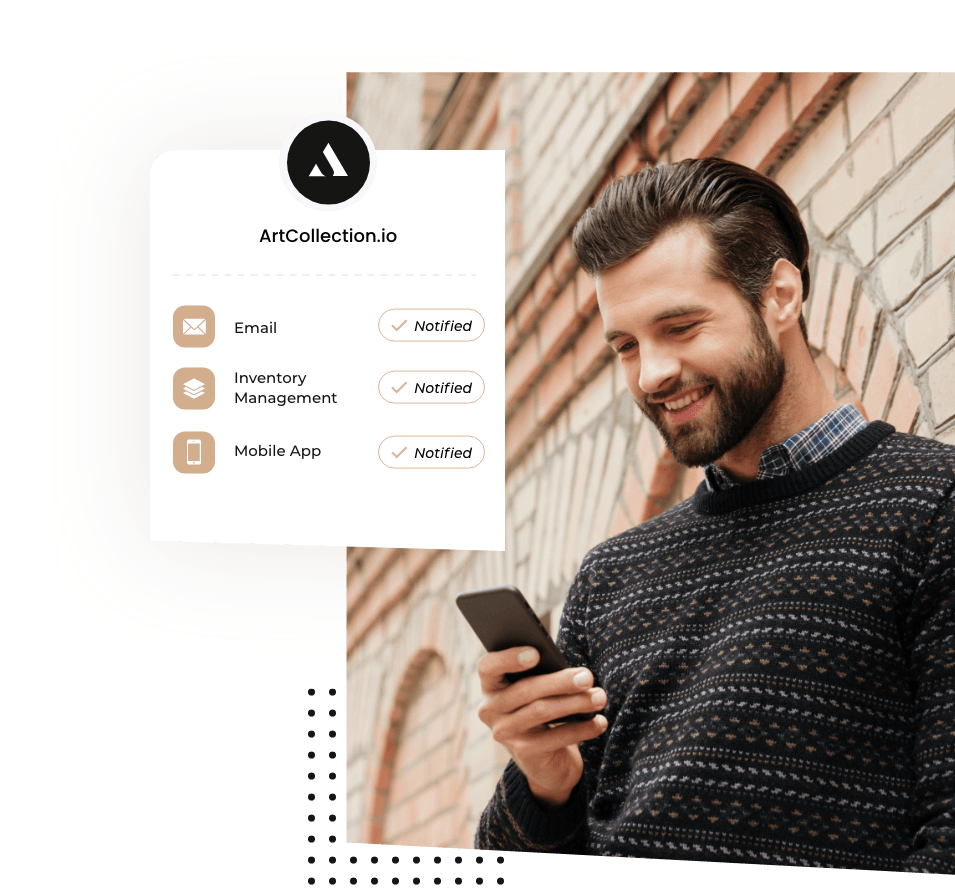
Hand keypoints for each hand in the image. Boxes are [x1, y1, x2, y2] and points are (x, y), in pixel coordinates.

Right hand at [477, 647, 607, 808]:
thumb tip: (575, 672)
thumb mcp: (538, 691)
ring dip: (575, 703)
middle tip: (587, 677)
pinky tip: (599, 721)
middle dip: (560, 682)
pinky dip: (581, 728)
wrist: (546, 761)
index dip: (508, 658)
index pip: (487, 667)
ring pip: (541, 712)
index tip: (536, 653)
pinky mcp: (524, 753)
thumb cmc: (543, 710)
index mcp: (491, 686)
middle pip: (525, 690)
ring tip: (599, 697)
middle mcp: (490, 710)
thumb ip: (542, 675)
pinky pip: (555, 737)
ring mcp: (505, 733)